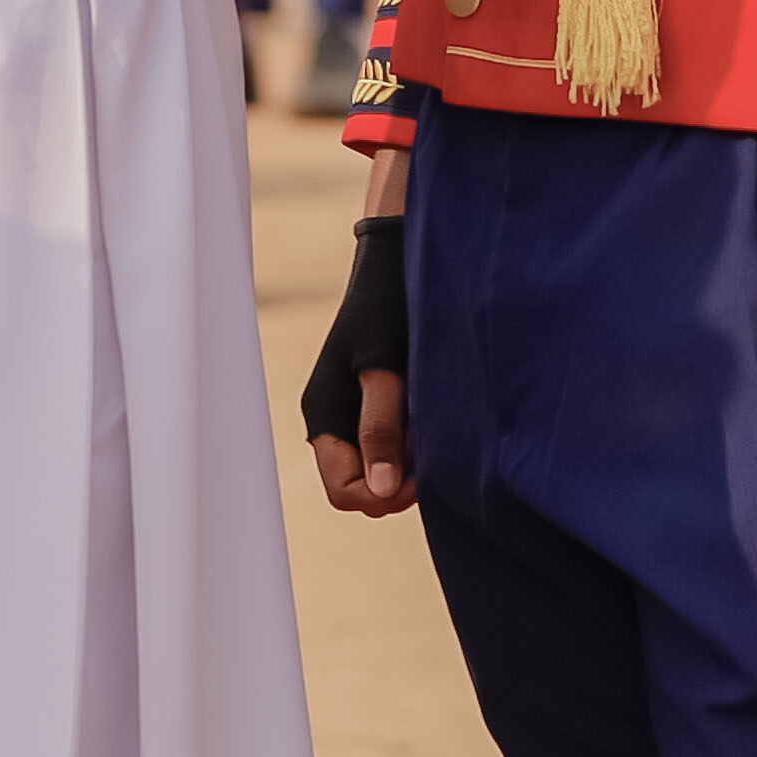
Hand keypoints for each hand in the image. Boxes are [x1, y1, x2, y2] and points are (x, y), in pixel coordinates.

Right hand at [300, 210, 414, 515]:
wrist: (396, 260)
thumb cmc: (389, 307)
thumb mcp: (385, 369)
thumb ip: (381, 430)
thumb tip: (381, 492)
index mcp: (323, 414)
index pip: (343, 492)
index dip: (382, 495)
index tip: (422, 476)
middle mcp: (332, 419)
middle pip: (360, 487)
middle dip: (397, 483)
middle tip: (433, 452)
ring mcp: (351, 412)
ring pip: (378, 469)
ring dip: (408, 463)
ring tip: (433, 427)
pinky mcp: (373, 400)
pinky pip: (389, 445)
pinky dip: (413, 443)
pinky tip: (431, 416)